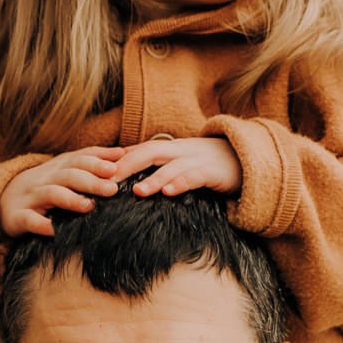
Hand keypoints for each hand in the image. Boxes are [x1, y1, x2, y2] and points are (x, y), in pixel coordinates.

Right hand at [0, 147, 124, 236]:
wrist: (1, 202)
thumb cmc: (42, 188)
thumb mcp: (64, 172)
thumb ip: (89, 165)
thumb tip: (124, 154)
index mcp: (58, 167)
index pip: (80, 158)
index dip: (100, 157)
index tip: (121, 159)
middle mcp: (45, 178)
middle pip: (69, 175)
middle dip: (91, 180)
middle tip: (113, 188)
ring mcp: (30, 197)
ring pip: (51, 194)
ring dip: (70, 199)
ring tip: (88, 206)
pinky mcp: (18, 217)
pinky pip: (30, 220)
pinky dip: (42, 225)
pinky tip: (55, 230)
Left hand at [111, 135, 241, 197]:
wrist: (246, 161)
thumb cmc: (207, 167)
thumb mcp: (180, 165)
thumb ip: (157, 170)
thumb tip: (128, 178)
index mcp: (169, 149)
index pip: (139, 150)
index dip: (118, 159)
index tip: (96, 171)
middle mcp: (180, 151)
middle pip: (149, 152)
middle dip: (127, 165)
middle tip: (107, 180)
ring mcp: (196, 160)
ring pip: (170, 166)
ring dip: (152, 178)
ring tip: (136, 192)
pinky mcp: (212, 172)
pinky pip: (194, 176)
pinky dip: (180, 183)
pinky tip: (168, 193)